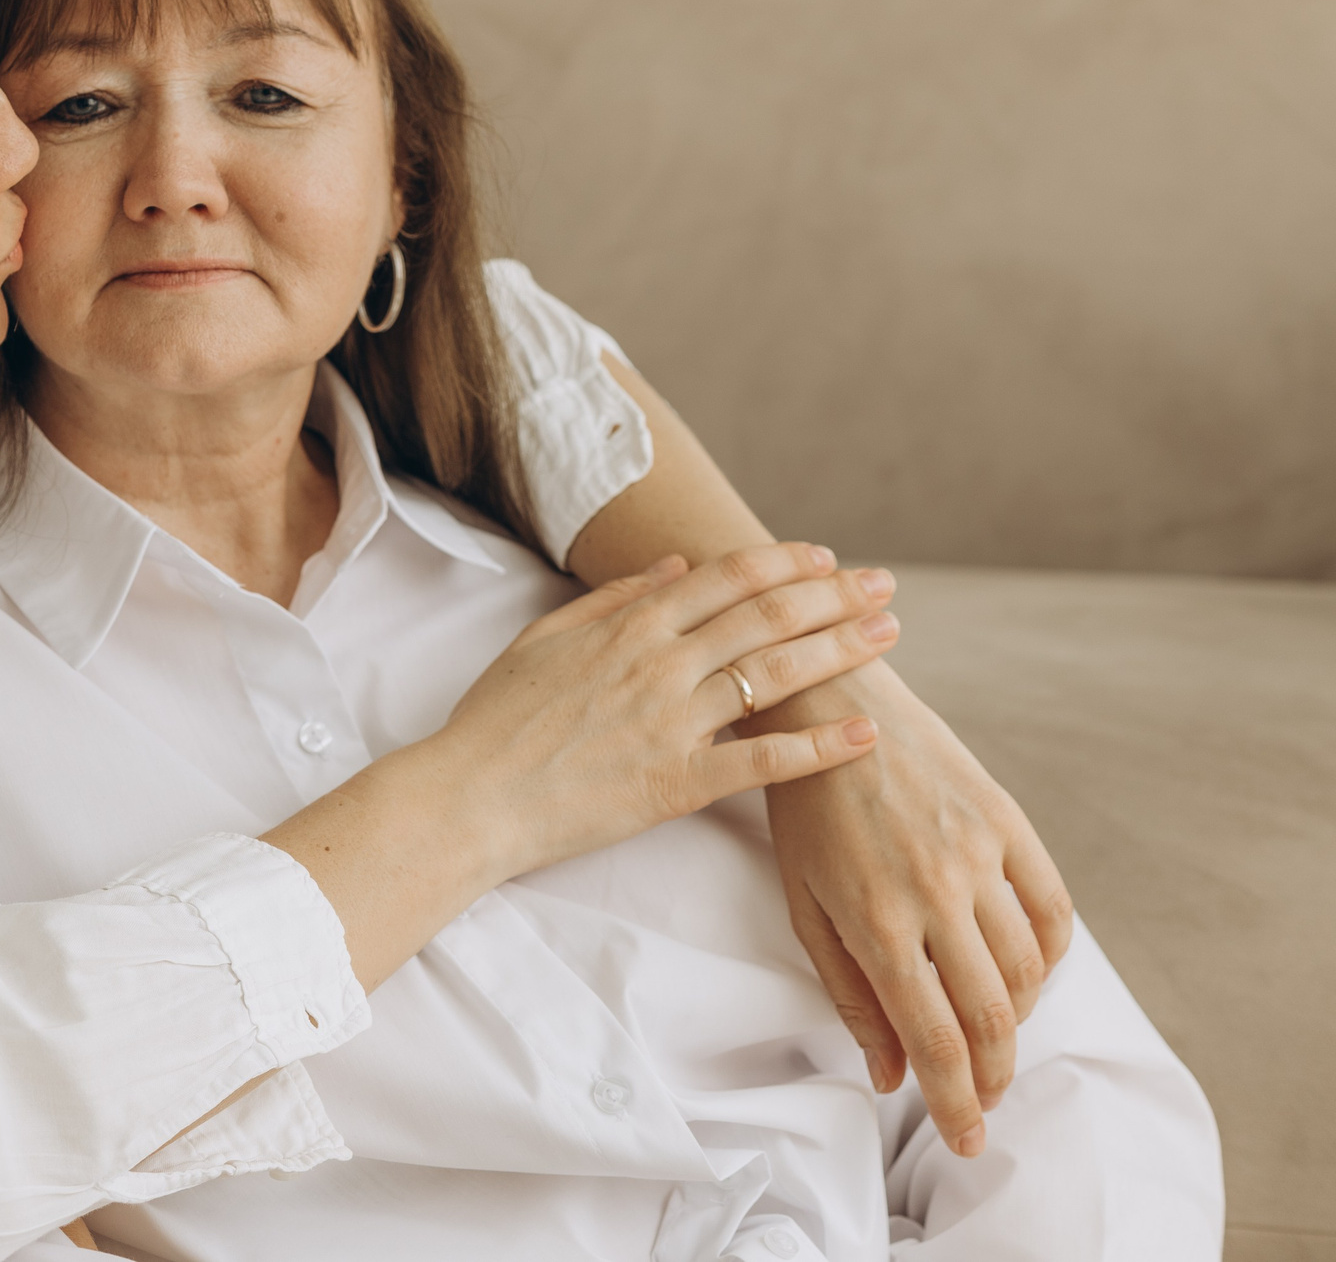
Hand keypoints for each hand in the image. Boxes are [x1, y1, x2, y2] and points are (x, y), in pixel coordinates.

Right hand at [437, 543, 900, 884]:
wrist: (469, 796)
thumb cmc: (495, 718)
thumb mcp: (543, 638)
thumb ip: (612, 598)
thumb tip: (676, 566)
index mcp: (628, 626)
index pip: (726, 579)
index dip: (785, 563)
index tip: (827, 558)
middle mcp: (658, 665)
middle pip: (766, 618)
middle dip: (833, 596)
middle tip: (884, 587)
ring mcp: (671, 724)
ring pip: (774, 677)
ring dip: (839, 652)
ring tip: (886, 637)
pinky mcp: (677, 784)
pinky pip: (762, 763)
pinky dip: (818, 747)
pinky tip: (863, 733)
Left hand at [749, 658, 1073, 1160]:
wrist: (828, 702)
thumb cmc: (803, 809)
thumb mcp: (804, 904)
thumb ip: (850, 991)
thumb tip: (892, 1073)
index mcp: (877, 919)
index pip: (936, 1038)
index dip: (956, 1102)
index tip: (966, 1140)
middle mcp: (937, 891)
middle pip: (993, 1018)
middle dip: (992, 1078)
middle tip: (982, 1102)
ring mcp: (979, 853)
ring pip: (1029, 972)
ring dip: (1017, 1021)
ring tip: (991, 1037)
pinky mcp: (1008, 820)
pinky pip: (1053, 911)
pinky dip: (1049, 957)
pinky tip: (1023, 973)